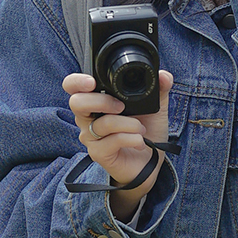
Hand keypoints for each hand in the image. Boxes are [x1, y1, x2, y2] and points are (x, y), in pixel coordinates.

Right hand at [63, 69, 173, 216]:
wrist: (150, 161)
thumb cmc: (145, 131)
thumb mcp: (155, 108)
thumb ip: (159, 89)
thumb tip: (164, 76)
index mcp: (96, 101)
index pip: (73, 88)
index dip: (76, 82)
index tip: (92, 82)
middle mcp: (88, 118)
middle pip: (77, 103)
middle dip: (101, 101)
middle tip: (121, 106)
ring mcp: (91, 137)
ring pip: (101, 124)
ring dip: (128, 123)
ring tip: (141, 128)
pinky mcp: (99, 154)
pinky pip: (112, 141)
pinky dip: (130, 138)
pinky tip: (140, 141)